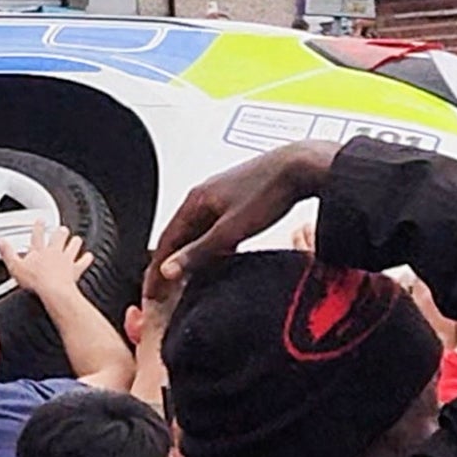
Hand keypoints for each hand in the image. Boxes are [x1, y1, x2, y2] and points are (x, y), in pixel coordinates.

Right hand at [0, 221, 92, 299]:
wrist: (53, 291)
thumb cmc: (35, 281)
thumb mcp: (15, 267)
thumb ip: (7, 253)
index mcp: (39, 251)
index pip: (38, 235)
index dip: (39, 227)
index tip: (41, 221)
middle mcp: (54, 252)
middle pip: (58, 238)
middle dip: (60, 232)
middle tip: (61, 228)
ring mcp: (66, 260)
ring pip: (72, 246)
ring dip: (74, 242)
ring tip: (76, 239)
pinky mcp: (75, 270)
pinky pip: (83, 262)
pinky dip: (87, 259)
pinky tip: (89, 256)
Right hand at [146, 140, 342, 300]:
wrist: (304, 166)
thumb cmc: (270, 189)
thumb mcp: (231, 229)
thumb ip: (199, 251)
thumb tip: (169, 268)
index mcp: (195, 199)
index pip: (166, 240)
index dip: (156, 268)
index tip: (152, 290)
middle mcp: (204, 195)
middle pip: (179, 235)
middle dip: (170, 262)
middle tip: (167, 288)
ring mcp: (222, 194)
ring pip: (198, 230)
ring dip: (191, 253)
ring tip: (191, 276)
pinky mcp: (240, 197)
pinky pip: (215, 225)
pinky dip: (211, 244)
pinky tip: (222, 255)